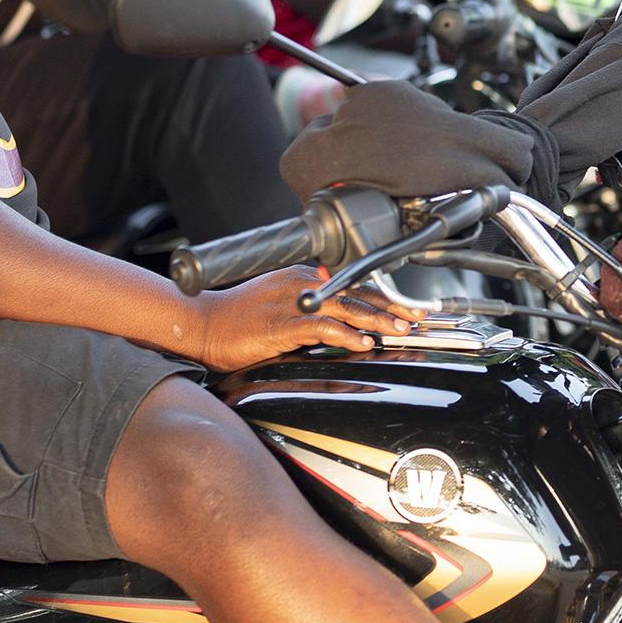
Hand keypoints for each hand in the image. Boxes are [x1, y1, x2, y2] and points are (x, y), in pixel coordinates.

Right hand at [182, 268, 416, 372]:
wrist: (202, 323)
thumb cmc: (238, 320)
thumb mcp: (281, 309)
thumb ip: (311, 314)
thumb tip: (343, 328)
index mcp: (304, 279)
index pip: (353, 286)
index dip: (384, 298)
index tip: (409, 309)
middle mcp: (303, 285)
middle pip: (357, 294)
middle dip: (392, 307)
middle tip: (419, 318)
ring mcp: (292, 303)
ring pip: (345, 307)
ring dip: (377, 320)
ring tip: (401, 330)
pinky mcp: (281, 324)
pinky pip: (320, 327)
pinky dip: (344, 334)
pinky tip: (362, 343)